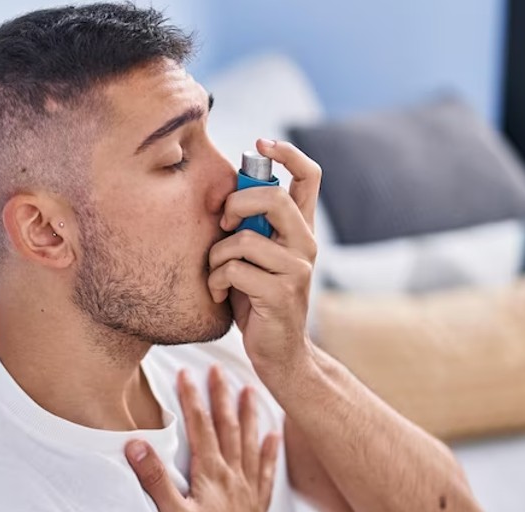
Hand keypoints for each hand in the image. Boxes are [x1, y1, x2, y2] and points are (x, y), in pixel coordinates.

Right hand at [125, 364, 280, 511]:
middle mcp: (233, 478)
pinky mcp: (257, 510)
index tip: (187, 372)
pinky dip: (269, 451)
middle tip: (220, 369)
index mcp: (212, 476)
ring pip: (250, 444)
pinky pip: (265, 472)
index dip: (193, 398)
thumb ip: (155, 480)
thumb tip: (135, 444)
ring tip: (252, 391)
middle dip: (221, 396)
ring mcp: (248, 493)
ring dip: (249, 415)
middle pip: (228, 428)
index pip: (201, 427)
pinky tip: (274, 437)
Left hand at [208, 138, 321, 374]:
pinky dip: (215, 280)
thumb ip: (249, 226)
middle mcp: (305, 244)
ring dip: (216, 256)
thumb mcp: (254, 257)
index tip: (261, 143)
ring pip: (243, 239)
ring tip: (215, 273)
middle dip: (235, 203)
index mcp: (301, 229)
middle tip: (223, 223)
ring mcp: (297, 269)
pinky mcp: (281, 294)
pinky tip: (217, 294)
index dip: (288, 152)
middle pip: (272, 197)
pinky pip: (233, 270)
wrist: (278, 354)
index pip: (310, 176)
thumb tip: (224, 193)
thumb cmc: (257, 301)